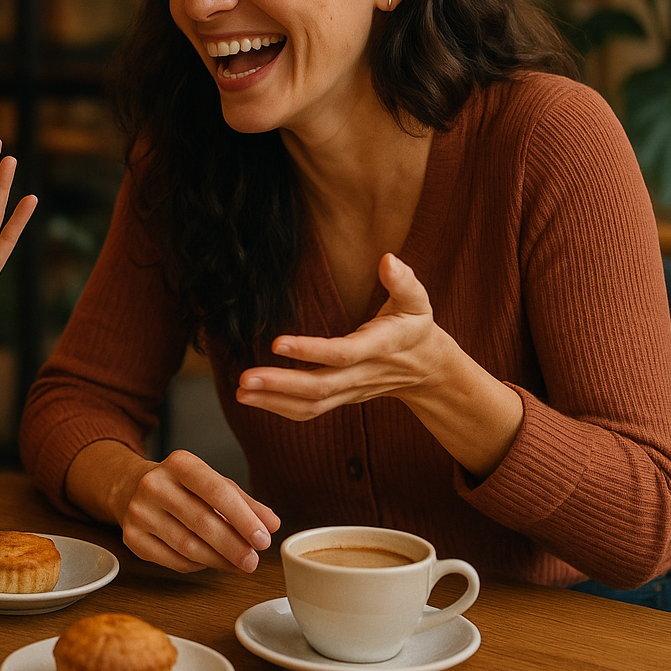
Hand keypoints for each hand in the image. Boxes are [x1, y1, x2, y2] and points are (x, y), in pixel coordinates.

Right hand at [109, 448, 280, 573]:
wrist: (129, 488)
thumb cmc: (181, 486)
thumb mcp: (212, 483)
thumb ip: (244, 502)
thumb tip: (272, 524)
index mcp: (179, 464)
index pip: (216, 491)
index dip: (243, 518)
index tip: (263, 539)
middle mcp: (154, 484)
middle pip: (201, 521)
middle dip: (233, 545)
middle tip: (253, 561)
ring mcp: (139, 512)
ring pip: (187, 545)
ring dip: (218, 560)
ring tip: (238, 565)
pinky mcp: (132, 538)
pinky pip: (173, 560)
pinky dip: (197, 565)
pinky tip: (210, 562)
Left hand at [235, 253, 452, 420]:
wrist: (428, 371)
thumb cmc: (416, 328)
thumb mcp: (418, 301)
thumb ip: (403, 281)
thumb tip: (388, 260)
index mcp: (380, 348)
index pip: (342, 354)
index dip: (310, 351)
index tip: (277, 343)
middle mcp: (362, 375)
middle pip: (320, 387)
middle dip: (280, 384)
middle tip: (245, 378)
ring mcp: (351, 391)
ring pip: (312, 405)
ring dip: (273, 401)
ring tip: (241, 392)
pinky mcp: (341, 398)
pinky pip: (310, 411)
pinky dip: (280, 408)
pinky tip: (253, 398)